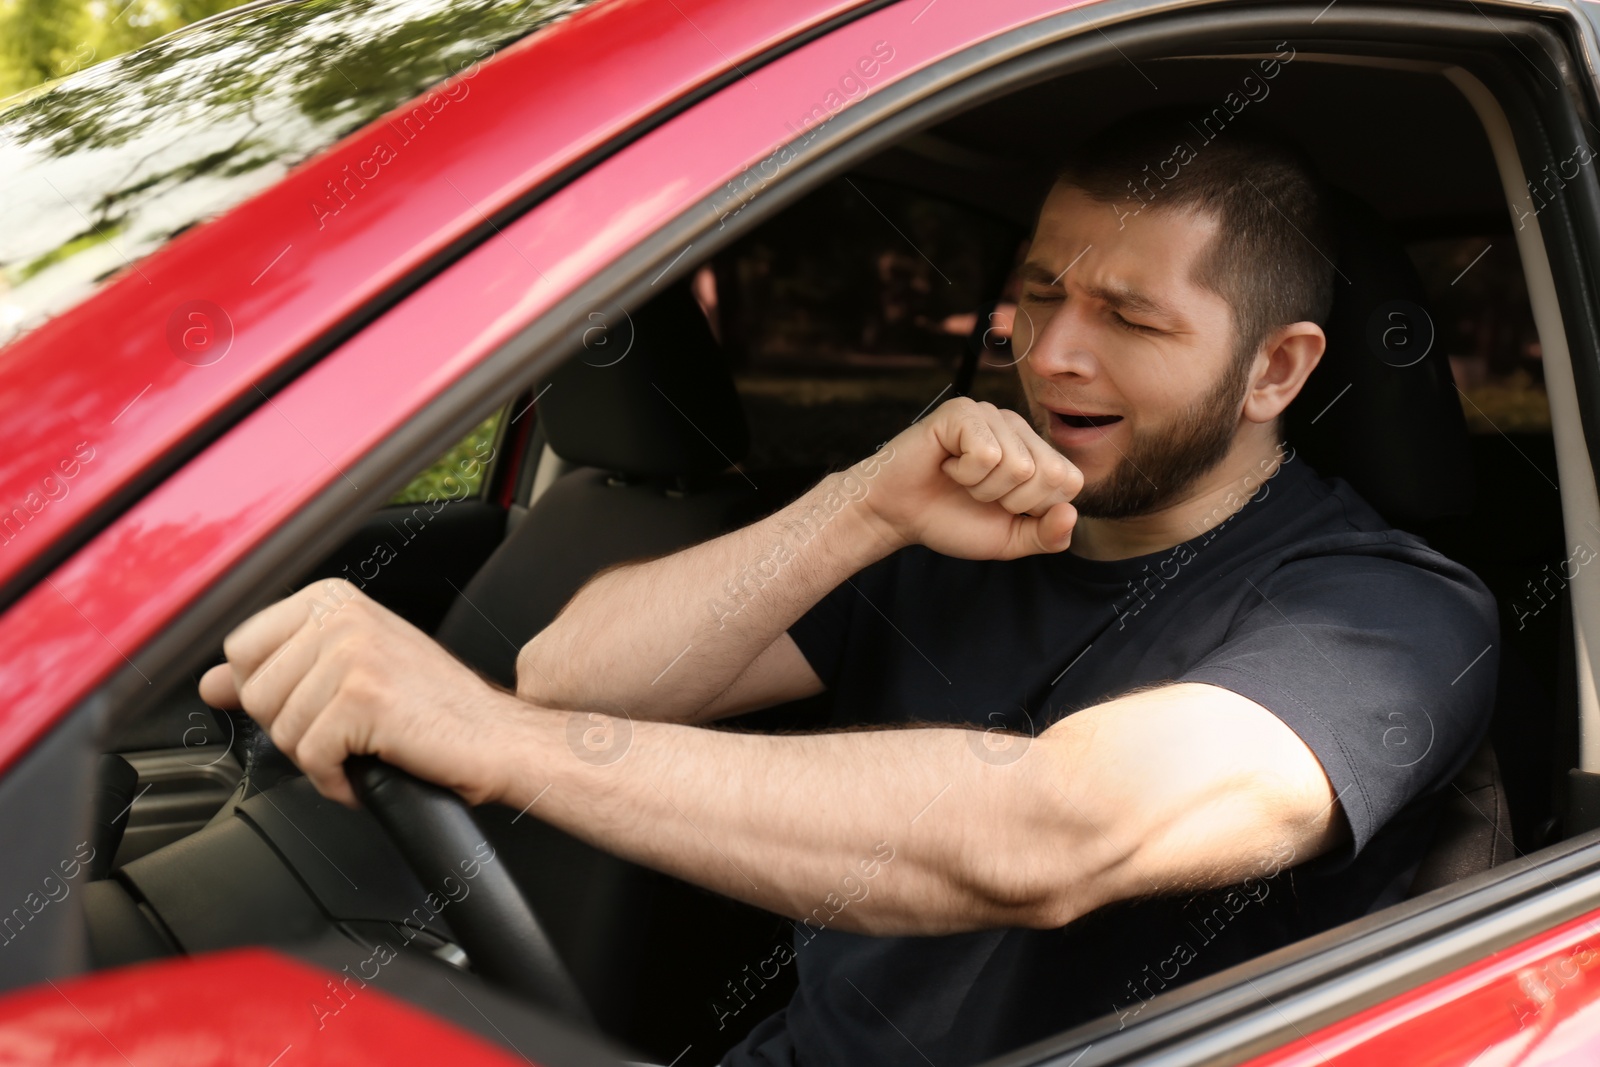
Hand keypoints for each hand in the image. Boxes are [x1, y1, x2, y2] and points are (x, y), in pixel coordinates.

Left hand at [198, 578, 529, 807]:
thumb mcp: (348, 671)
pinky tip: (366, 770)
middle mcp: (341, 616)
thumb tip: (210, 684)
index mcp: (333, 599)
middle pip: (255, 693)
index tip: (313, 703)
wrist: (494, 736)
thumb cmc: (433, 707)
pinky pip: (310, 758)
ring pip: (280, 730)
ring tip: (362, 747)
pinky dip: (335, 781)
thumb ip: (276, 671)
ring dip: (318, 758)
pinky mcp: (363, 699)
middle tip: (347, 729)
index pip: (241, 649)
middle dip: (294, 729)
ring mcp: (352, 654)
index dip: (270, 693)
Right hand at [859, 397, 1081, 559]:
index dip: (1035, 508)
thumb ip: (1047, 536)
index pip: (1070, 480)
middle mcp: (1017, 427)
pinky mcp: (963, 411)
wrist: (897, 514)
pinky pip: (987, 454)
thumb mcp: (1008, 539)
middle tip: (978, 493)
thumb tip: (1070, 513)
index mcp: (1033, 451)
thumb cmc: (950, 519)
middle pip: (1051, 473)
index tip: (1001, 505)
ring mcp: (990, 414)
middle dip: (1011, 500)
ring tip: (959, 479)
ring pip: (1018, 466)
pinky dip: (964, 474)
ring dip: (982, 489)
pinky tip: (946, 465)